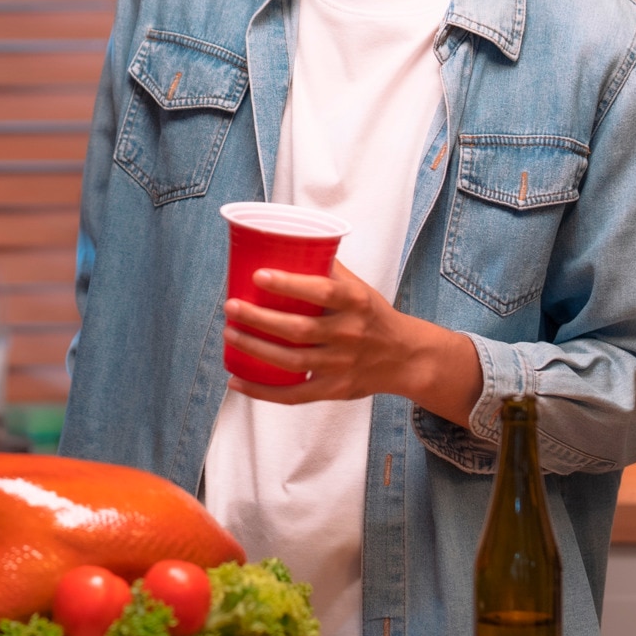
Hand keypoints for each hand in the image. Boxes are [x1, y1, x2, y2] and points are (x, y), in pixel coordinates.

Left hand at [224, 263, 481, 415]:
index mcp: (356, 303)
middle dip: (260, 319)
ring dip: (255, 349)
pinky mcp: (334, 389)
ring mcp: (341, 365)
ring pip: (291, 361)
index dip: (289, 284)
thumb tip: (289, 241)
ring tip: (229, 333)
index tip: (258, 275)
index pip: (322, 292)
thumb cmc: (373, 315)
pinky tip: (236, 381)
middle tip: (231, 306)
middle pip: (298, 330)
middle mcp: (350, 334)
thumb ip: (328, 268)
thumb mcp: (360, 288)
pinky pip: (294, 395)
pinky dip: (262, 391)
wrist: (406, 357)